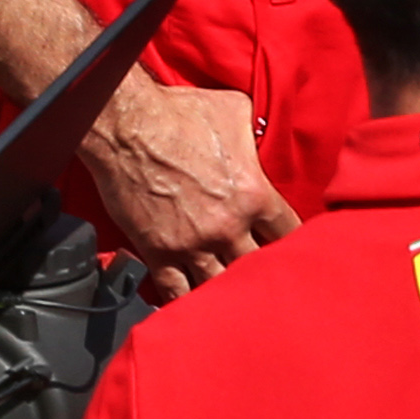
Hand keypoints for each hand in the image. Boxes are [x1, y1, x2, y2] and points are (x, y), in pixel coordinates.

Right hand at [83, 74, 296, 295]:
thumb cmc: (179, 112)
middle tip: (266, 280)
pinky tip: (194, 307)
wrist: (126, 125)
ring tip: (234, 299)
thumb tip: (261, 140)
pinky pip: (176, 292)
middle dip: (264, 272)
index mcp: (254, 195)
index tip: (290, 247)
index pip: (290, 232)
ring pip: (221, 286)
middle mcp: (228, 226)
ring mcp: (193, 244)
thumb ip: (256, 135)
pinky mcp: (158, 252)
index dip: (293, 242)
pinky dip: (187, 301)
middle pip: (259, 267)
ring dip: (228, 290)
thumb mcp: (235, 111)